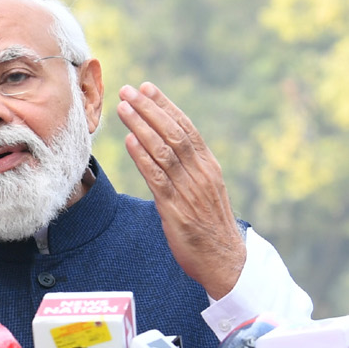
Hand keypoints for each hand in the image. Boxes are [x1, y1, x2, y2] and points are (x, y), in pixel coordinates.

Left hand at [117, 83, 246, 297]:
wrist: (225, 260)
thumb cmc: (211, 226)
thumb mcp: (205, 191)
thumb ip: (189, 170)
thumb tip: (166, 150)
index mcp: (208, 166)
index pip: (186, 128)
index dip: (166, 106)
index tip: (147, 88)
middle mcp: (200, 174)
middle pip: (174, 133)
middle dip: (150, 109)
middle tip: (129, 90)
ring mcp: (189, 191)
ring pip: (164, 151)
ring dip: (142, 127)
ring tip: (123, 108)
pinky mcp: (177, 210)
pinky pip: (158, 179)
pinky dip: (143, 158)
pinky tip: (130, 142)